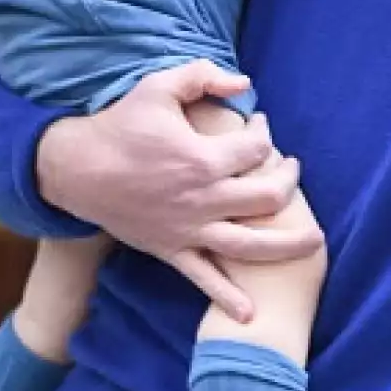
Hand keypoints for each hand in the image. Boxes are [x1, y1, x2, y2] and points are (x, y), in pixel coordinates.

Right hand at [35, 62, 314, 321]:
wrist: (76, 168)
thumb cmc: (120, 125)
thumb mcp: (159, 86)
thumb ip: (204, 76)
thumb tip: (246, 83)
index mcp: (203, 159)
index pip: (257, 149)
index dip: (266, 133)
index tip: (261, 125)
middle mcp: (203, 198)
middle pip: (267, 198)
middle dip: (288, 181)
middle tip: (291, 169)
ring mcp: (189, 229)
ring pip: (250, 245)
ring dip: (287, 245)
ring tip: (314, 240)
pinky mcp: (171, 250)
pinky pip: (204, 278)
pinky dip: (227, 298)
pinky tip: (251, 314)